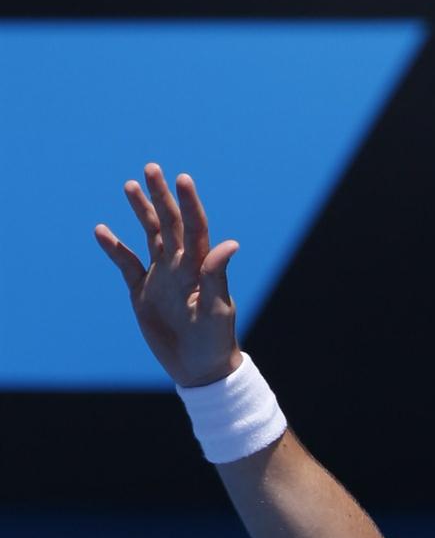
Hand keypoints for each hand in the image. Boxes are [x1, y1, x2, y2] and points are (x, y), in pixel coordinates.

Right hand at [94, 164, 242, 386]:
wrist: (199, 368)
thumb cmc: (216, 340)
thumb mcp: (217, 309)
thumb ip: (217, 276)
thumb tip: (229, 244)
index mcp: (200, 268)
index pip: (194, 228)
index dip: (188, 203)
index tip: (182, 178)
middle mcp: (180, 266)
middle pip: (170, 224)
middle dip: (161, 197)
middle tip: (152, 169)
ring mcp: (160, 277)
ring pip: (149, 236)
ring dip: (141, 212)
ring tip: (129, 185)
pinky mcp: (142, 293)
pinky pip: (126, 264)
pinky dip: (114, 248)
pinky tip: (102, 230)